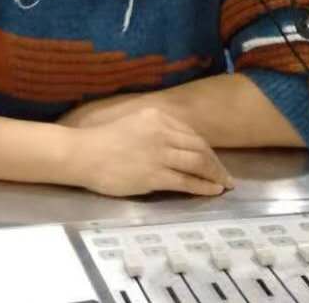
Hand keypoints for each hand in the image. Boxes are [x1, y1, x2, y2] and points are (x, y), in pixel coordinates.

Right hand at [62, 105, 234, 197]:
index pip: (191, 134)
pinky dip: (203, 187)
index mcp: (156, 117)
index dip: (206, 148)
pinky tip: (212, 191)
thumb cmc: (102, 139)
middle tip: (225, 175)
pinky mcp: (155, 175)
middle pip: (199, 147)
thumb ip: (155, 128)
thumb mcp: (133, 122)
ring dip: (215, 175)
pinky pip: (187, 181)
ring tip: (224, 184)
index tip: (213, 159)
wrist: (83, 154)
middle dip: (216, 163)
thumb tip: (174, 141)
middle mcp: (162, 132)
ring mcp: (160, 154)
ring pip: (198, 164)